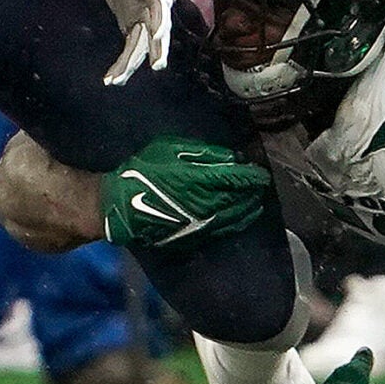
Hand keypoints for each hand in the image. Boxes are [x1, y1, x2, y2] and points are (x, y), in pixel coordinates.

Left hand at [89, 0, 178, 83]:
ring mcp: (146, 11)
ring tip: (114, 80)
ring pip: (144, 41)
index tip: (159, 33)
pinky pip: (133, 44)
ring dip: (132, 61)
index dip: (161, 17)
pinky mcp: (135, 18)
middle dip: (156, 46)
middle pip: (158, 27)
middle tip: (156, 64)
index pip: (161, 1)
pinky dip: (125, 61)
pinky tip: (113, 77)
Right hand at [99, 136, 274, 253]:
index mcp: (201, 179)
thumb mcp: (171, 150)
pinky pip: (222, 228)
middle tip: (262, 186)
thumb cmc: (144, 171)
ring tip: (257, 203)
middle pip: (238, 198)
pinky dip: (236, 222)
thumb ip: (203, 154)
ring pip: (233, 215)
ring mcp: (201, 220)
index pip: (236, 177)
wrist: (121, 205)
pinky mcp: (194, 233)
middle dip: (253, 193)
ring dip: (248, 209)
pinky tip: (242, 218)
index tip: (262, 173)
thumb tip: (231, 157)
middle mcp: (206, 202)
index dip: (252, 176)